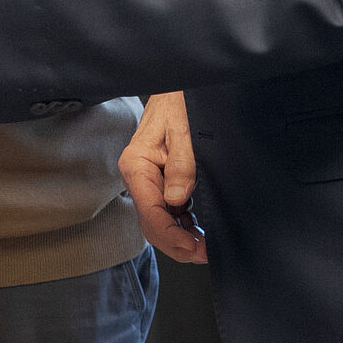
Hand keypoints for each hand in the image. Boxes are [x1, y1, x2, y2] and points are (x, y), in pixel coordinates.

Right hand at [119, 92, 205, 263]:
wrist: (175, 88)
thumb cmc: (175, 103)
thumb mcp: (182, 130)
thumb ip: (180, 164)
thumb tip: (177, 200)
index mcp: (136, 166)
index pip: (150, 211)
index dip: (171, 235)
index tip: (193, 247)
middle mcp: (139, 177)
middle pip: (152, 224)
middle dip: (176, 245)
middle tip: (205, 254)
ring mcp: (150, 182)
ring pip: (160, 222)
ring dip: (181, 239)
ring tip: (206, 249)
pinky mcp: (162, 182)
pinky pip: (169, 212)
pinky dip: (184, 226)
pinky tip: (200, 233)